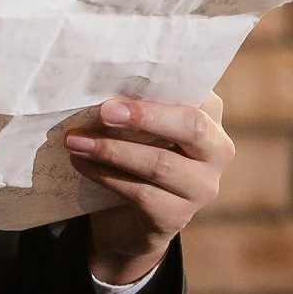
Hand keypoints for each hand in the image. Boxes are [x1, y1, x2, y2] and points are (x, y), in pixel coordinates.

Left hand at [67, 92, 232, 286]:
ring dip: (111, 150)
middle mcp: (217, 152)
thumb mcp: (142, 124)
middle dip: (145, 117)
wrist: (131, 215)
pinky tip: (81, 163)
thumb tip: (102, 82)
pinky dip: (105, 175)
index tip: (127, 77)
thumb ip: (138, 103)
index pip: (198, 92)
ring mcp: (201, 188)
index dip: (166, 84)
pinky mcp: (176, 216)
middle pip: (192, 127)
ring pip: (160, 164)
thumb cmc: (136, 150)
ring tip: (75, 139)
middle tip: (103, 111)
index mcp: (210, 117)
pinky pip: (141, 193)